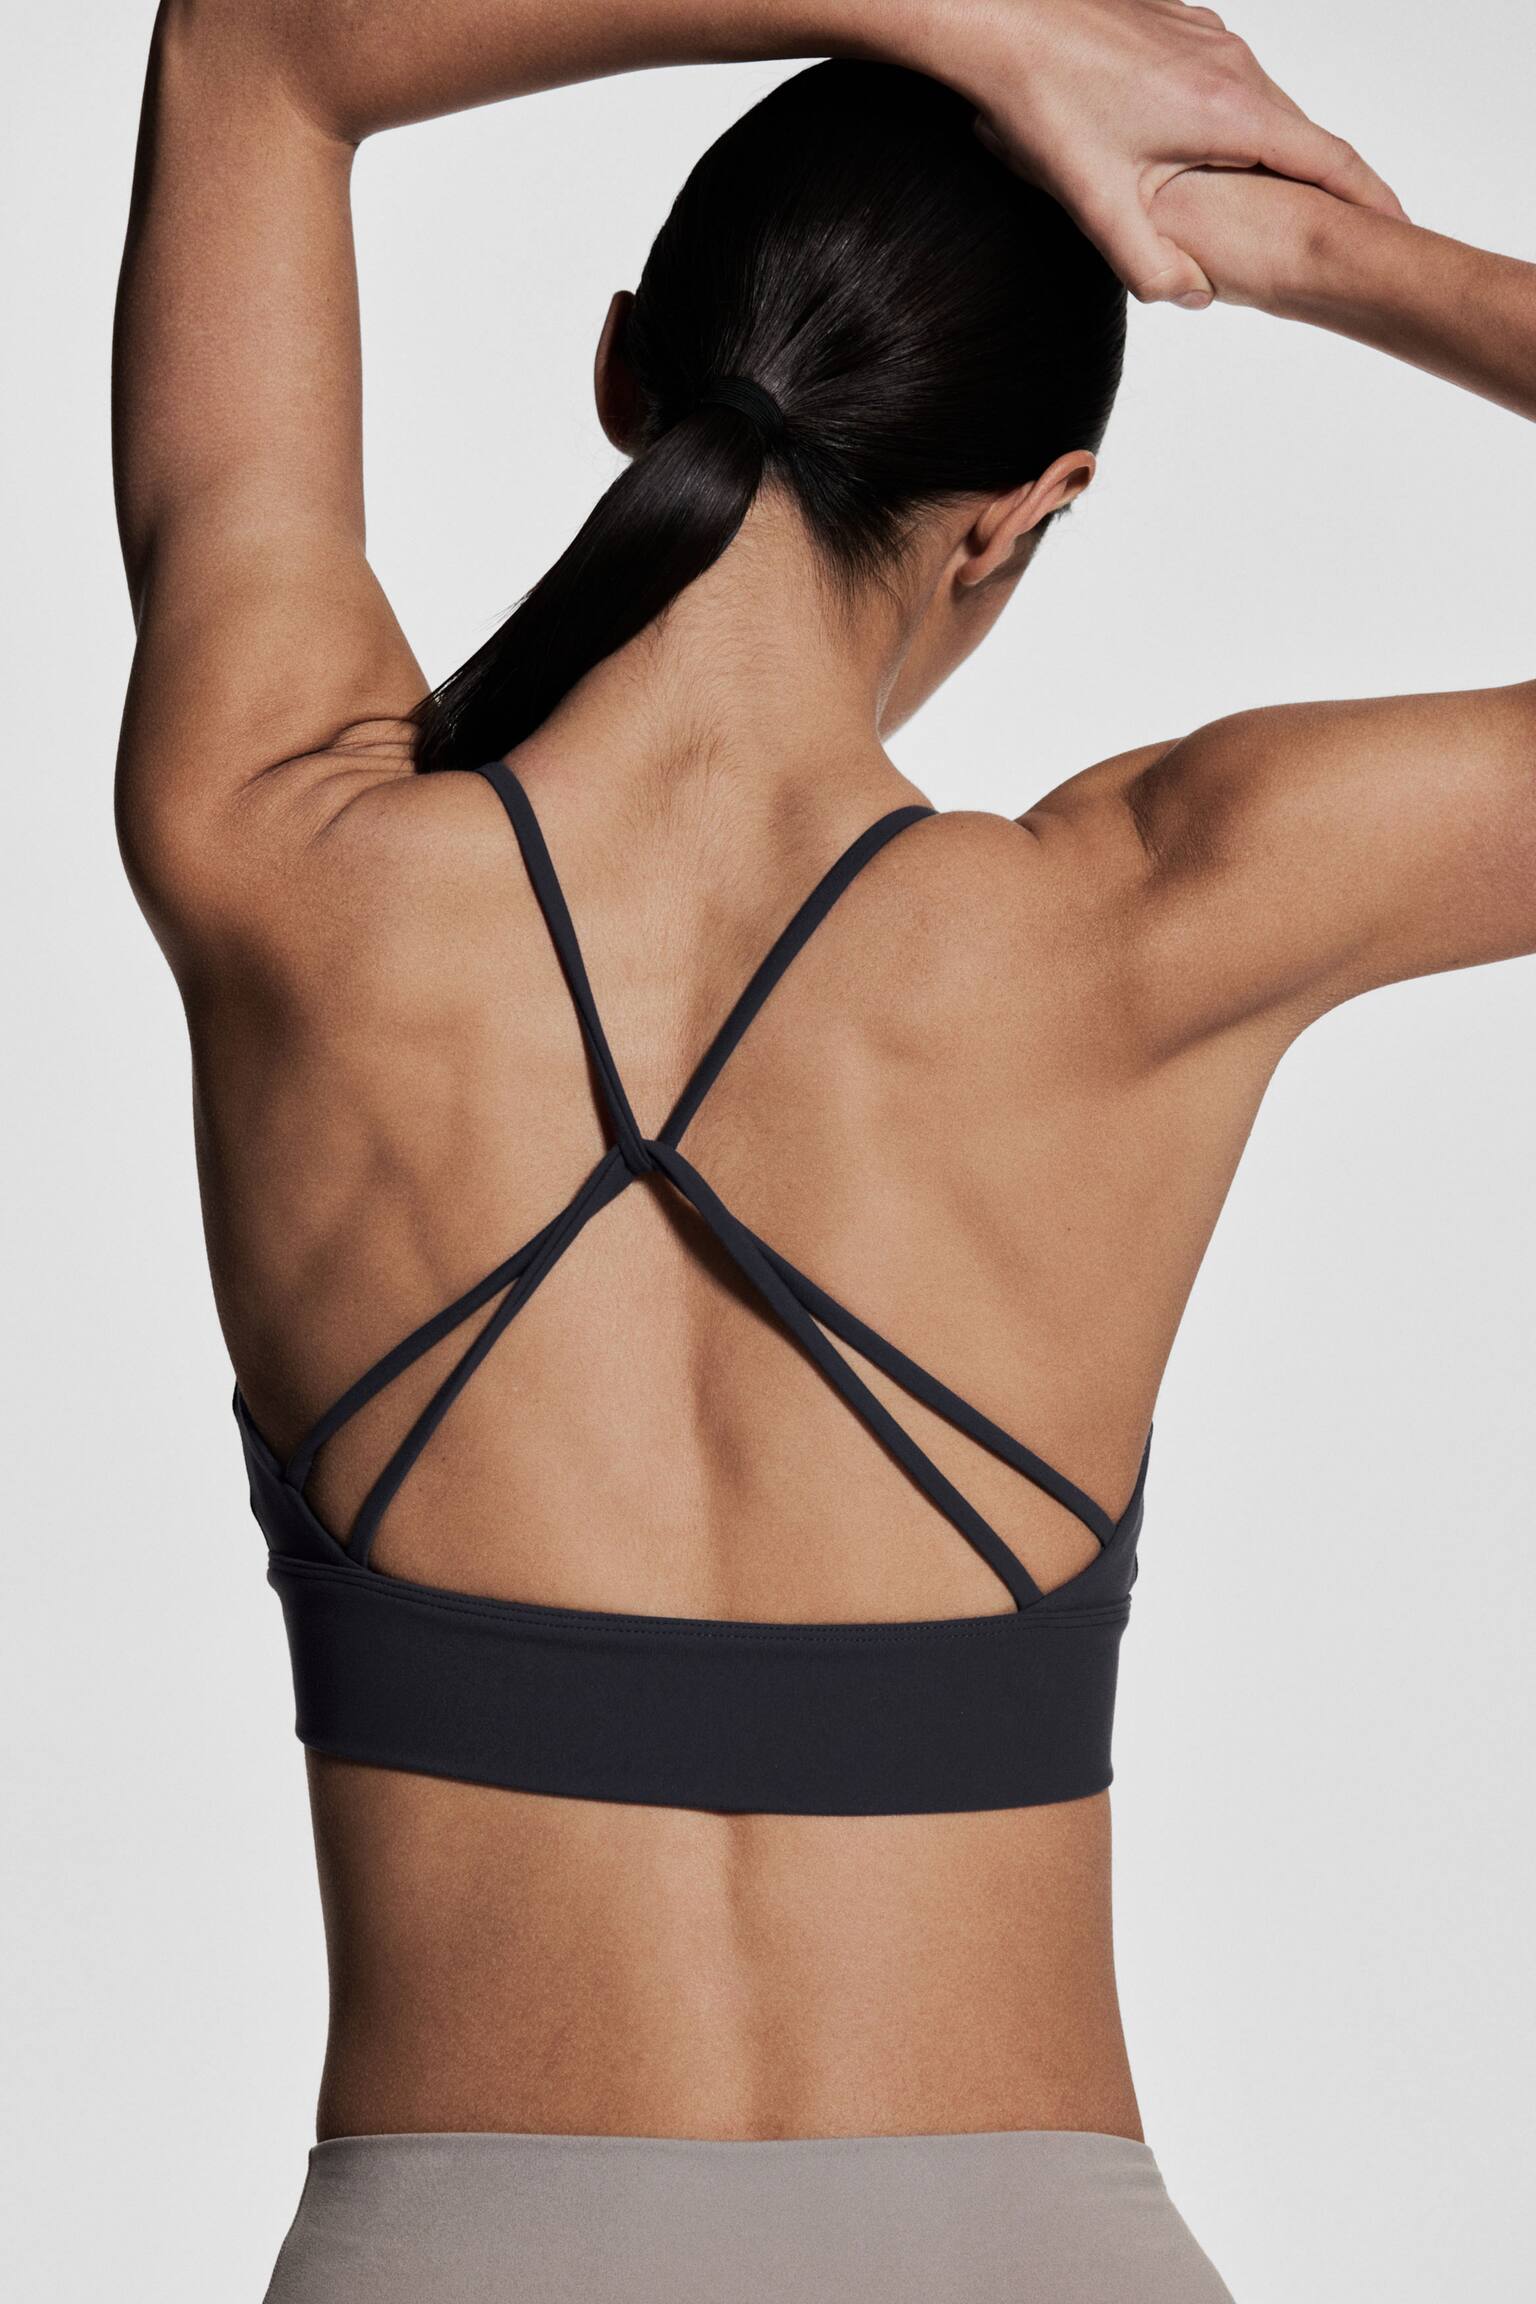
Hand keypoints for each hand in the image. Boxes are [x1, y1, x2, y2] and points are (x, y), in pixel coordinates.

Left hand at [953, 0, 1402, 304]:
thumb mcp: (1096, 203)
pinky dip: (1229, 124)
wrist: (1000, 17)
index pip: (1327, 162)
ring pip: (1258, 109)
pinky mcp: (1180, 28)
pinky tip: (1199, 153)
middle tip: (1335, 236)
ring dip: (1267, 158)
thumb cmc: (1044, 103)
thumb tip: (1196, 298)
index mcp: (1230, 111)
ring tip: (1270, 205)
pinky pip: (1223, 84)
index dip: (1370, 202)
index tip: (1398, 230)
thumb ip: (1148, 263)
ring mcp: (1209, 40)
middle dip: (1318, 188)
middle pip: (1297, 137)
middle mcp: (1233, 65)